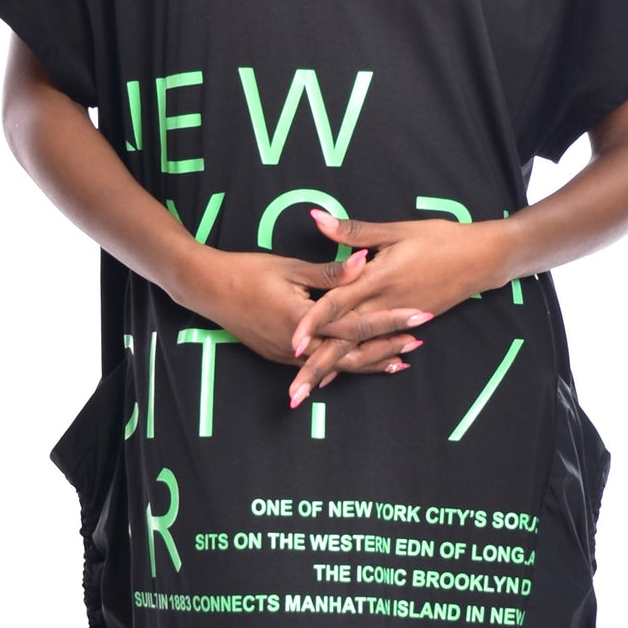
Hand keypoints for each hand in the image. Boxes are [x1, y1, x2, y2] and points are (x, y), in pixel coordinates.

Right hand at [191, 240, 431, 397]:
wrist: (207, 290)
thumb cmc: (248, 272)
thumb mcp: (291, 268)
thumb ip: (330, 272)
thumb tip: (364, 261)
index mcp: (305, 322)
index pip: (359, 325)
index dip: (392, 321)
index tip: (419, 316)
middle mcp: (299, 347)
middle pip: (355, 355)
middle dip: (389, 348)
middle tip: (419, 341)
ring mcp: (289, 356)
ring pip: (339, 366)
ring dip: (371, 362)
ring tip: (400, 359)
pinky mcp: (281, 356)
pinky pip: (321, 366)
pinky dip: (344, 365)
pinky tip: (360, 365)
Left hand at [285, 207, 506, 402]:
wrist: (482, 260)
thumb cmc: (439, 239)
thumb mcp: (395, 231)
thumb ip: (353, 231)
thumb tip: (316, 216)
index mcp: (377, 281)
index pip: (337, 304)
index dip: (313, 323)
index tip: (292, 344)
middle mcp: (384, 307)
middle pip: (343, 342)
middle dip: (316, 368)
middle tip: (292, 397)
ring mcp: (395, 321)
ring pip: (357, 351)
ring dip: (331, 372)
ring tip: (305, 394)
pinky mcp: (404, 326)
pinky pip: (374, 348)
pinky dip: (354, 363)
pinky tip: (335, 376)